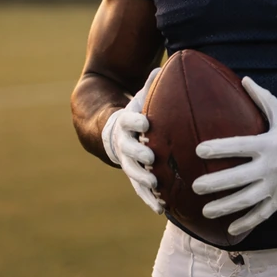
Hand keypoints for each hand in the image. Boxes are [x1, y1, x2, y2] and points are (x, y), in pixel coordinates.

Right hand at [101, 68, 162, 213]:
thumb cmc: (136, 113)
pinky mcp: (133, 176)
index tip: (146, 123)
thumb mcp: (140, 98)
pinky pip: (140, 190)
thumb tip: (165, 66)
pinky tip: (163, 209)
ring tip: (156, 186)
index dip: (135, 121)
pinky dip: (149, 199)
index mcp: (125, 123)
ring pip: (133, 173)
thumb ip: (150, 86)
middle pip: (129, 150)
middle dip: (139, 154)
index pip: (128, 120)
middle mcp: (124, 144)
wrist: (112, 132)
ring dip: (143, 180)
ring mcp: (127, 162)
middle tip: (151, 158)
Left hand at [192, 77, 276, 237]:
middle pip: (239, 178)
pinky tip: (230, 229)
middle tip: (195, 186)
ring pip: (247, 199)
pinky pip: (262, 213)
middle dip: (216, 184)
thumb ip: (262, 98)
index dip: (219, 148)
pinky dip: (246, 222)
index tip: (199, 150)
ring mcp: (276, 185)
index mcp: (269, 143)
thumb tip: (244, 79)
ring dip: (225, 207)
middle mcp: (271, 166)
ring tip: (205, 210)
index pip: (239, 146)